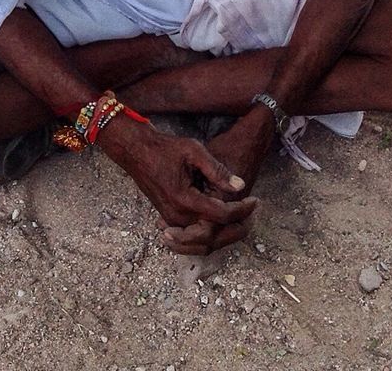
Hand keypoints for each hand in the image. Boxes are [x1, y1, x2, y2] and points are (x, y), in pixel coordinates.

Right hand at [99, 117, 257, 248]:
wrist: (136, 152)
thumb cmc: (165, 148)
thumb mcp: (193, 150)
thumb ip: (217, 170)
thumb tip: (241, 186)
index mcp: (184, 199)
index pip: (221, 214)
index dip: (242, 210)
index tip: (255, 199)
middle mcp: (177, 216)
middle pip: (214, 237)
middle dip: (238, 228)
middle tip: (253, 215)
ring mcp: (172, 221)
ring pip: (204, 242)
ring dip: (226, 236)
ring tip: (243, 222)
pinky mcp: (169, 220)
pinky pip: (193, 238)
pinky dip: (210, 236)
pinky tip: (223, 225)